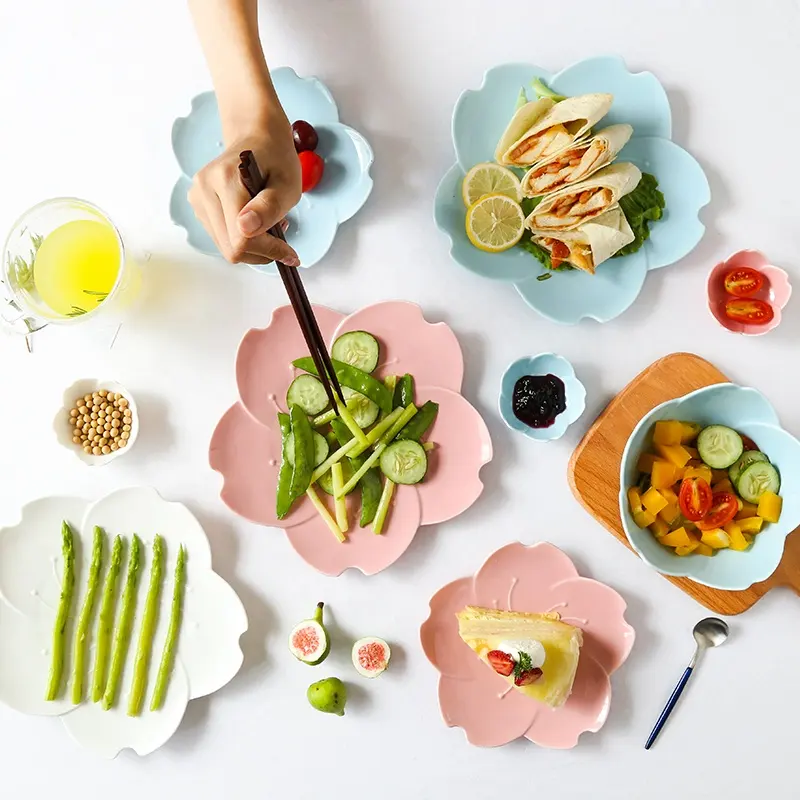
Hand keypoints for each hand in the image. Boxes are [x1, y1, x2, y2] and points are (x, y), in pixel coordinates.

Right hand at [188, 112, 301, 265]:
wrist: (257, 138)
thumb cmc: (276, 159)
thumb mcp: (287, 183)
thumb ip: (270, 207)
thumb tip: (246, 229)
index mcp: (224, 179)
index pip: (241, 239)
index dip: (268, 251)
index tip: (289, 251)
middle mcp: (203, 189)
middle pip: (231, 248)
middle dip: (261, 250)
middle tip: (281, 234)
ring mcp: (197, 199)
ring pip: (225, 248)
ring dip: (252, 245)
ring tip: (268, 223)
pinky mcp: (198, 207)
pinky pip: (222, 239)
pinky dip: (241, 239)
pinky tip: (253, 221)